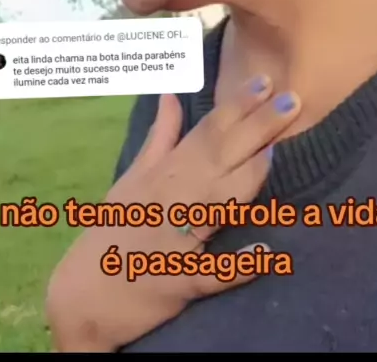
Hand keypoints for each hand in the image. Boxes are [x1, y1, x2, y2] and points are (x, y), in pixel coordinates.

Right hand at [46, 76, 299, 351]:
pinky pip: (211, 275)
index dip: (237, 107)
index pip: (206, 133)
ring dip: (246, 179)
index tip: (265, 82)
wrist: (85, 295)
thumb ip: (160, 138)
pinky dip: (235, 266)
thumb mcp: (133, 178)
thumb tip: (171, 95)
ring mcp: (175, 240)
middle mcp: (171, 199)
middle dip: (255, 129)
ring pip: (216, 204)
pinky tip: (263, 253)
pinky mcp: (181, 282)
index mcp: (163, 174)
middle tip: (291, 101)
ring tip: (274, 152)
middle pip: (219, 158)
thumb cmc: (114, 229)